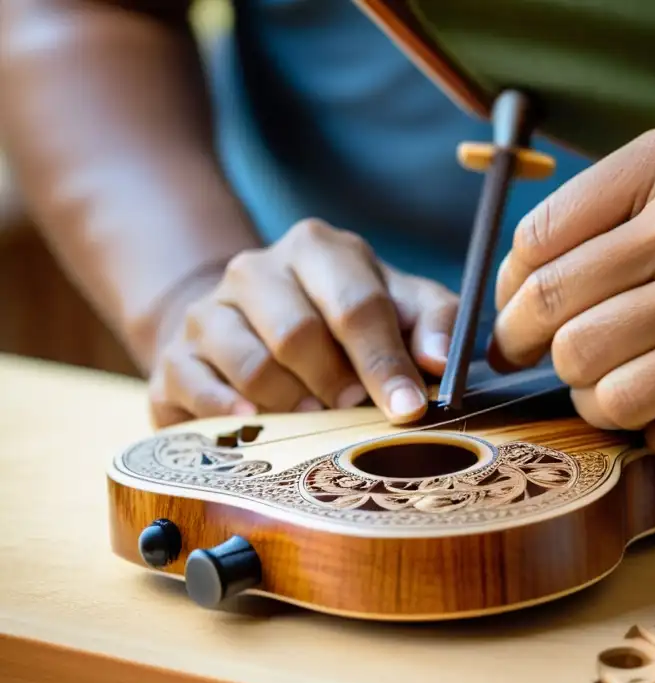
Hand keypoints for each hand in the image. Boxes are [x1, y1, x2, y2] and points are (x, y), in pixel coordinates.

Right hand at [148, 219, 455, 426]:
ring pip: (252, 366)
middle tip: (355, 410)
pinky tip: (255, 423)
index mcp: (318, 248)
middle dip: (336, 382)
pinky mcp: (175, 354)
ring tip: (314, 417)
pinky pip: (198, 389)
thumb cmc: (344, 319)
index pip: (355, 306)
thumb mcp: (400, 306)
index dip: (384, 362)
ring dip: (292, 403)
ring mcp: (209, 310)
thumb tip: (440, 359)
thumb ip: (432, 322)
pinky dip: (230, 413)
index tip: (407, 407)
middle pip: (299, 334)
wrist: (256, 322)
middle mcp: (256, 269)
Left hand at [490, 121, 654, 464]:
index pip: (539, 240)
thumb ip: (620, 214)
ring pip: (597, 387)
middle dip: (536, 353)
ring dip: (597, 401)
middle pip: (553, 318)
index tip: (517, 318)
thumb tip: (513, 285)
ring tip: (628, 391)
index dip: (510, 292)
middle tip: (553, 364)